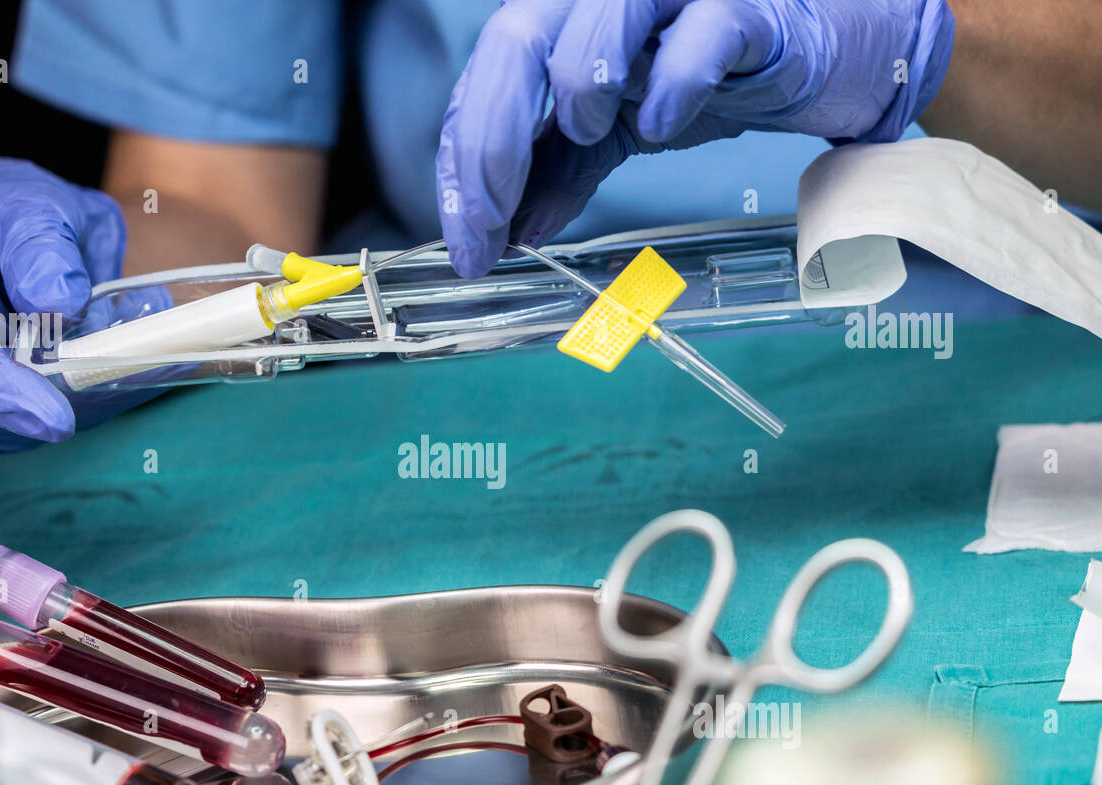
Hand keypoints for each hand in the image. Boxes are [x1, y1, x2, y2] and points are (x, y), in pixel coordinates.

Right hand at [0, 157, 164, 452]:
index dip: (4, 394)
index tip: (58, 420)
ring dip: (94, 383)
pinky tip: (115, 345)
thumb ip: (40, 244)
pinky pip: (54, 423)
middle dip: (76, 382)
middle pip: (2, 405)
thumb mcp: (24, 200)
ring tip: (121, 319)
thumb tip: (59, 302)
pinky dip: (99, 392)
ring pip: (35, 424)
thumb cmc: (2, 212)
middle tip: (136, 337)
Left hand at [437, 0, 954, 277]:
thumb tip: (511, 233)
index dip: (464, 163)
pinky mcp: (747, 5)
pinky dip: (674, 83)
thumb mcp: (622, 128)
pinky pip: (702, 33)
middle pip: (514, 42)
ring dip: (577, 92)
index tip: (467, 245)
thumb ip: (564, 171)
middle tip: (489, 231)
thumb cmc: (719, 70)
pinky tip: (662, 122)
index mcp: (565, 18)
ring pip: (594, 17)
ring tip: (593, 133)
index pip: (486, 82)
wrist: (836, 46)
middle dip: (489, 146)